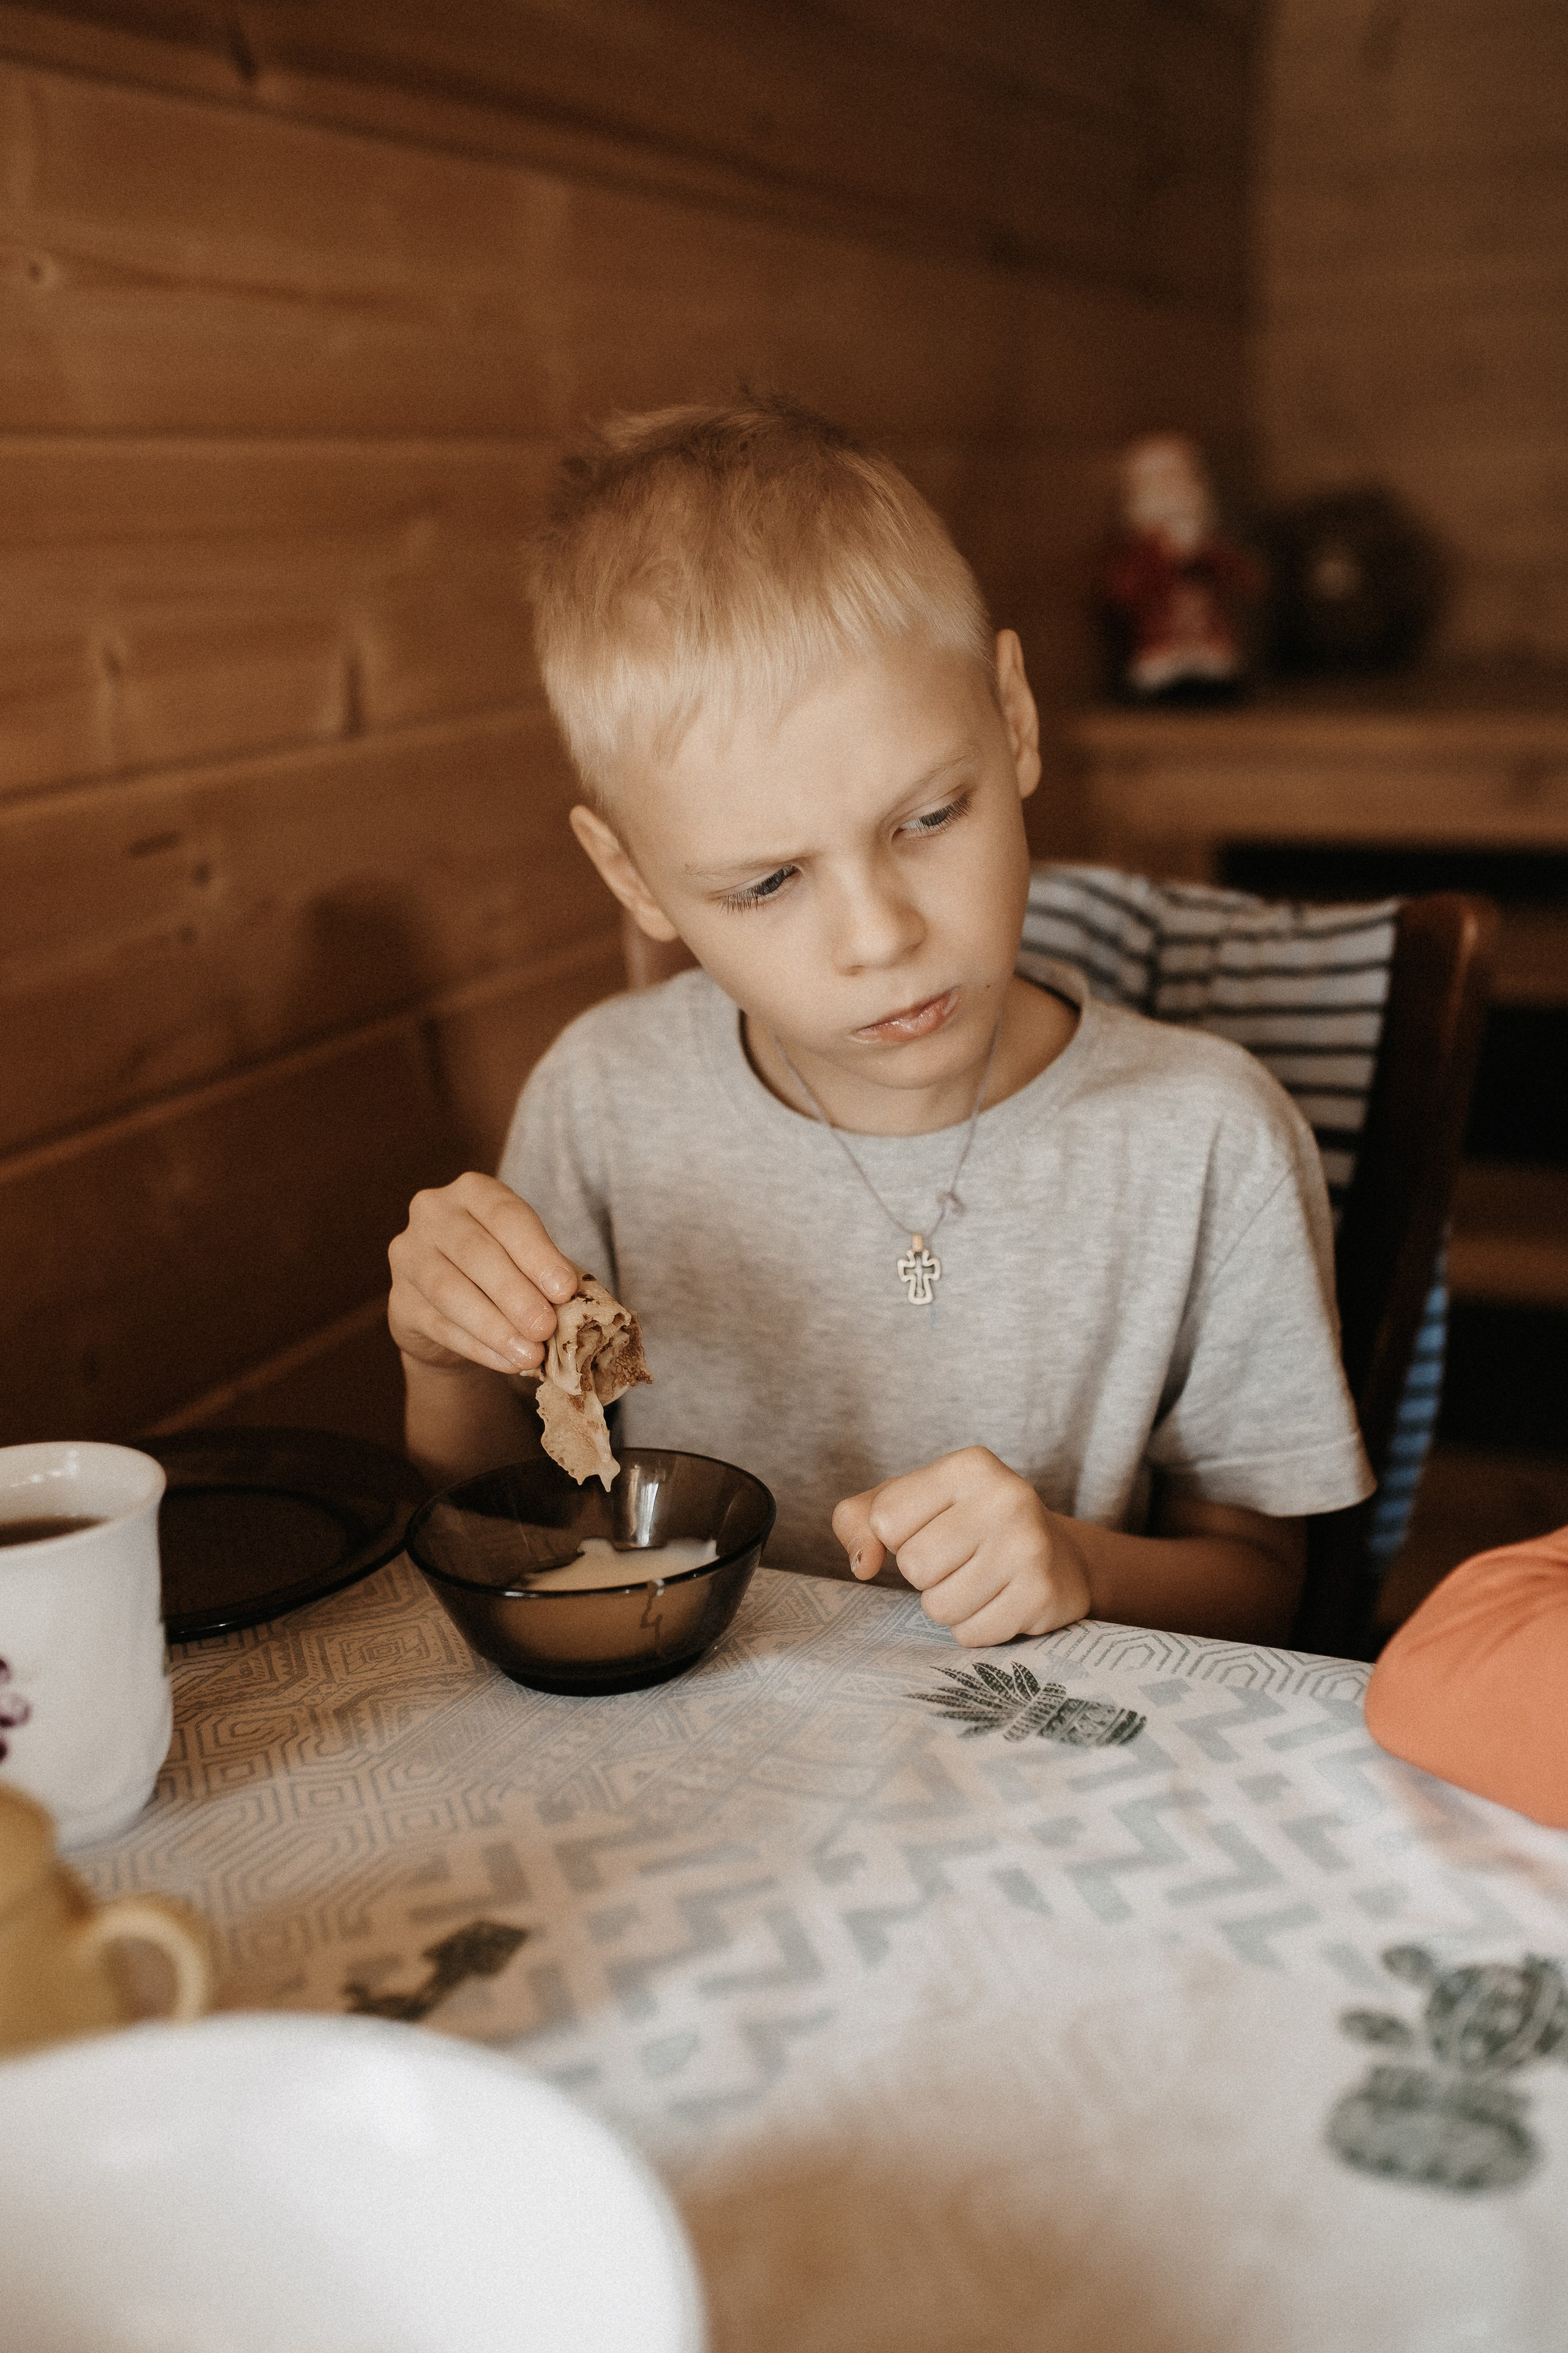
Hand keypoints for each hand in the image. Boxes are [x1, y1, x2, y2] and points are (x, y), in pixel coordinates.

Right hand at [388, 1174, 579, 1376]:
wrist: (454, 1310)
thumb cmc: (504, 1272)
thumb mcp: (528, 1261)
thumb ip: (547, 1276)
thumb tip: (573, 1304)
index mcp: (473, 1191)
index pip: (505, 1214)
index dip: (536, 1253)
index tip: (565, 1289)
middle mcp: (433, 1213)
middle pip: (475, 1252)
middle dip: (515, 1293)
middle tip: (546, 1327)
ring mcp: (408, 1255)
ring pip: (449, 1290)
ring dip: (495, 1326)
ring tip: (530, 1354)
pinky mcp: (398, 1301)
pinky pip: (438, 1325)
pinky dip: (478, 1347)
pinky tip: (508, 1361)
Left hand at [832, 1447, 1091, 1646]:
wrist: (1060, 1557)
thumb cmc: (967, 1526)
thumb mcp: (910, 1503)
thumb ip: (858, 1519)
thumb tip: (861, 1564)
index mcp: (969, 1465)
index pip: (886, 1519)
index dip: (897, 1536)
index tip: (931, 1529)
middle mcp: (1006, 1498)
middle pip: (913, 1565)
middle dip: (924, 1575)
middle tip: (958, 1562)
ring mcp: (1029, 1547)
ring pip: (939, 1607)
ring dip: (948, 1606)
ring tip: (978, 1582)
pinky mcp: (1042, 1595)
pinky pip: (971, 1634)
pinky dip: (975, 1628)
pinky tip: (999, 1602)